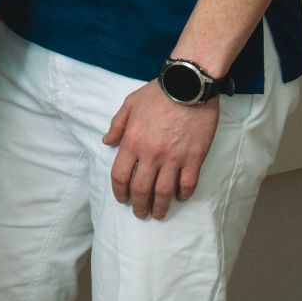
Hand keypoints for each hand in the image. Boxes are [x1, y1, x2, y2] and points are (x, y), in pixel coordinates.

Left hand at [104, 83, 220, 218]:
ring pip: (164, 192)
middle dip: (139, 206)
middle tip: (140, 214)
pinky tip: (180, 197)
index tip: (122, 200)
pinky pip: (188, 184)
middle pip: (141, 190)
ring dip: (160, 207)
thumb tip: (106, 142)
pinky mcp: (194, 158)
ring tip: (159, 214)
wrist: (188, 86)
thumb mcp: (129, 104)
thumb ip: (117, 125)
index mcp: (132, 142)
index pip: (120, 176)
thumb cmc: (158, 93)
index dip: (119, 192)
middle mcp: (151, 154)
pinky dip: (183, 194)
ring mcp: (174, 158)